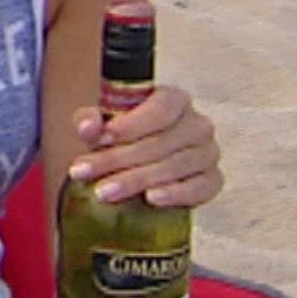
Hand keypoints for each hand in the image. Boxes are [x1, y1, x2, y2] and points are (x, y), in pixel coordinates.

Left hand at [68, 84, 222, 207]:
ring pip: (175, 166)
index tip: (101, 139)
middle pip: (161, 142)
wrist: (137, 164)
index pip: (161, 108)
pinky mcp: (213, 180)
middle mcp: (197, 124)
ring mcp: (208, 153)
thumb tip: (88, 127)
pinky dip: (175, 194)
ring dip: (136, 180)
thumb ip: (90, 120)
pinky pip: (200, 188)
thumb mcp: (100, 124)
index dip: (131, 124)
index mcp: (174, 100)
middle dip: (117, 158)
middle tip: (84, 172)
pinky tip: (151, 198)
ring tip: (104, 191)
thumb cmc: (120, 136)